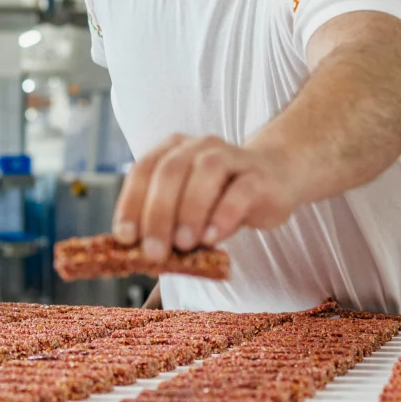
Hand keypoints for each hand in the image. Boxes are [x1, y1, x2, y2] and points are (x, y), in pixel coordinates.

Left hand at [114, 134, 298, 262]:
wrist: (275, 178)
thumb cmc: (221, 196)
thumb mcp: (189, 208)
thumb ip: (168, 224)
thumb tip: (142, 255)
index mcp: (173, 150)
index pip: (143, 170)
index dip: (131, 204)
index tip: (125, 238)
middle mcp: (199, 146)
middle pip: (171, 171)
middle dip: (158, 214)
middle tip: (154, 251)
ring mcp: (231, 156)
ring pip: (206, 172)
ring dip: (190, 210)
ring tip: (184, 244)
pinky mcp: (259, 176)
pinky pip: (241, 191)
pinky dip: (224, 215)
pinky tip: (213, 238)